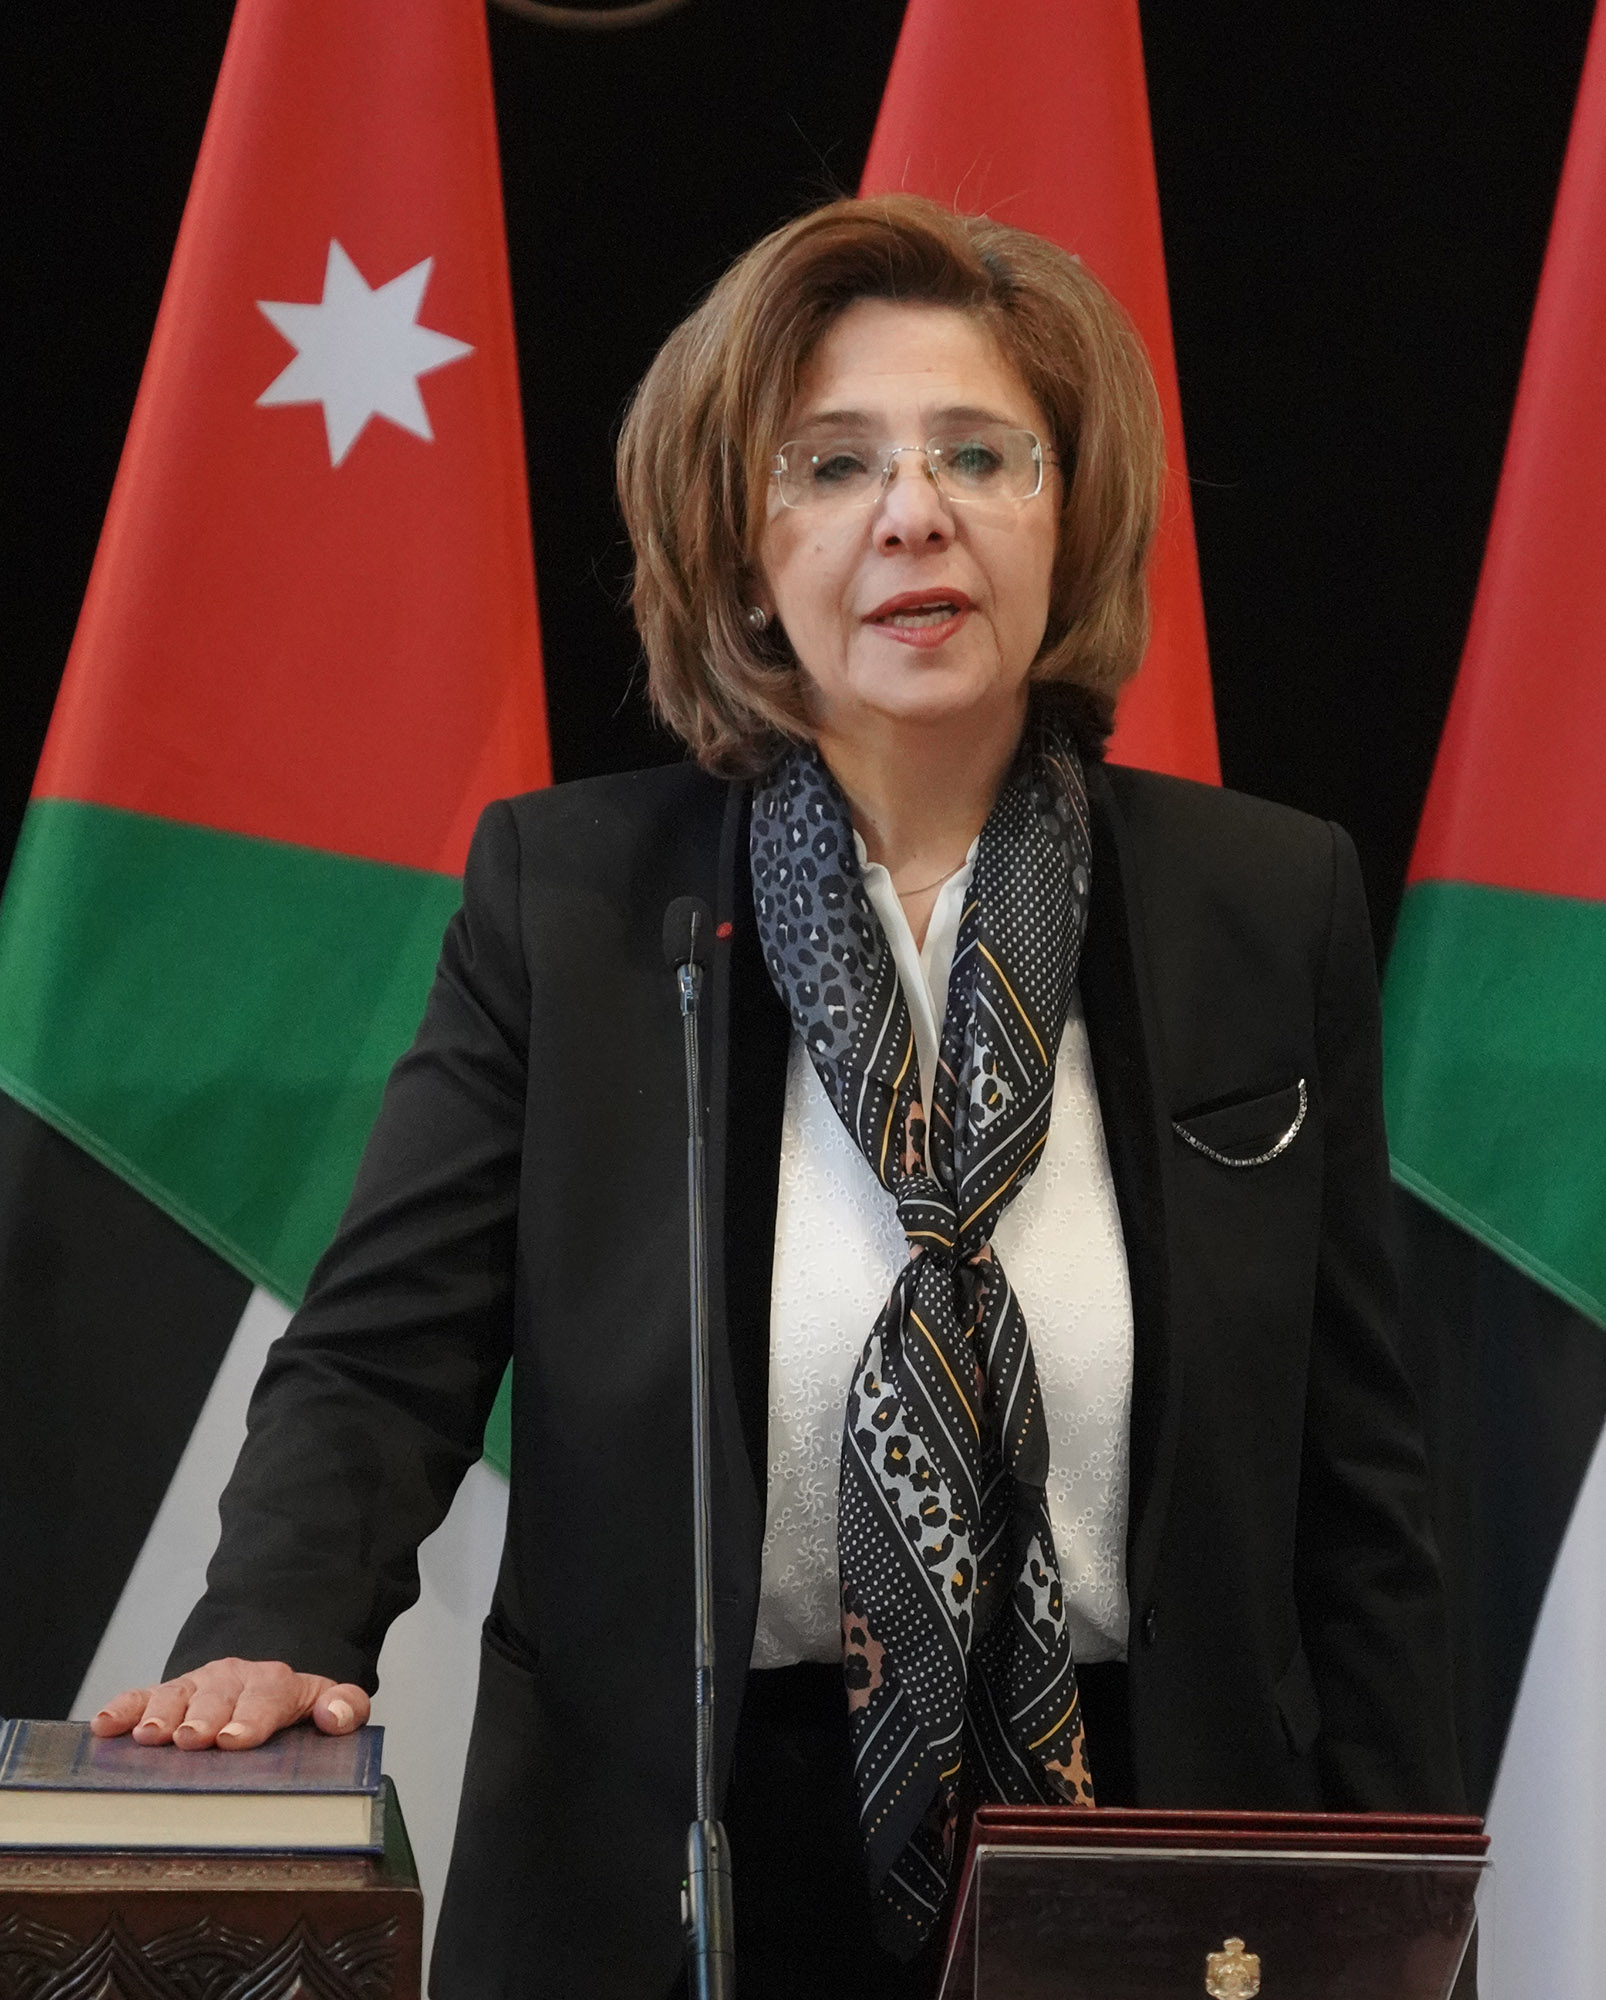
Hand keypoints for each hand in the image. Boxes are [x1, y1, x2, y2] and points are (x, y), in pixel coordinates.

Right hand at [89, 1659, 370, 1750]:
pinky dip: (122, 1709)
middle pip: (216, 1697)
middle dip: (203, 1717)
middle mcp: (233, 1680)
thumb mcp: (328, 1702)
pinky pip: (140, 1697)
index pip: (266, 1697)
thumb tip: (337, 1716)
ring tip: (149, 1737)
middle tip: (189, 1739)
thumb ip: (345, 1707)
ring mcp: (196, 1686)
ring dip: (161, 1715)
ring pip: (176, 1695)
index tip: (233, 1739)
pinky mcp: (166, 1696)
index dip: (250, 1718)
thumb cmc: (292, 1707)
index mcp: (276, 1685)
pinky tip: (105, 1726)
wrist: (264, 1681)